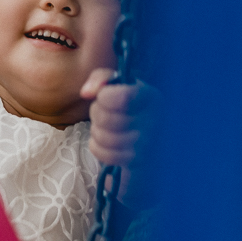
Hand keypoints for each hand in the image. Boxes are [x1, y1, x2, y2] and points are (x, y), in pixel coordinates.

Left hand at [81, 67, 158, 206]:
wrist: (141, 142)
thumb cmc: (126, 110)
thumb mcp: (117, 86)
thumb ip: (101, 79)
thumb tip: (86, 92)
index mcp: (151, 96)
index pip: (121, 97)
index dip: (103, 98)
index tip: (104, 97)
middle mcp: (154, 119)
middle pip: (106, 117)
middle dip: (97, 115)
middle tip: (103, 115)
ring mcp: (148, 143)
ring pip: (104, 137)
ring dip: (98, 132)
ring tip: (106, 129)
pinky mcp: (138, 161)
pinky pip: (105, 153)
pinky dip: (98, 148)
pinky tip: (107, 144)